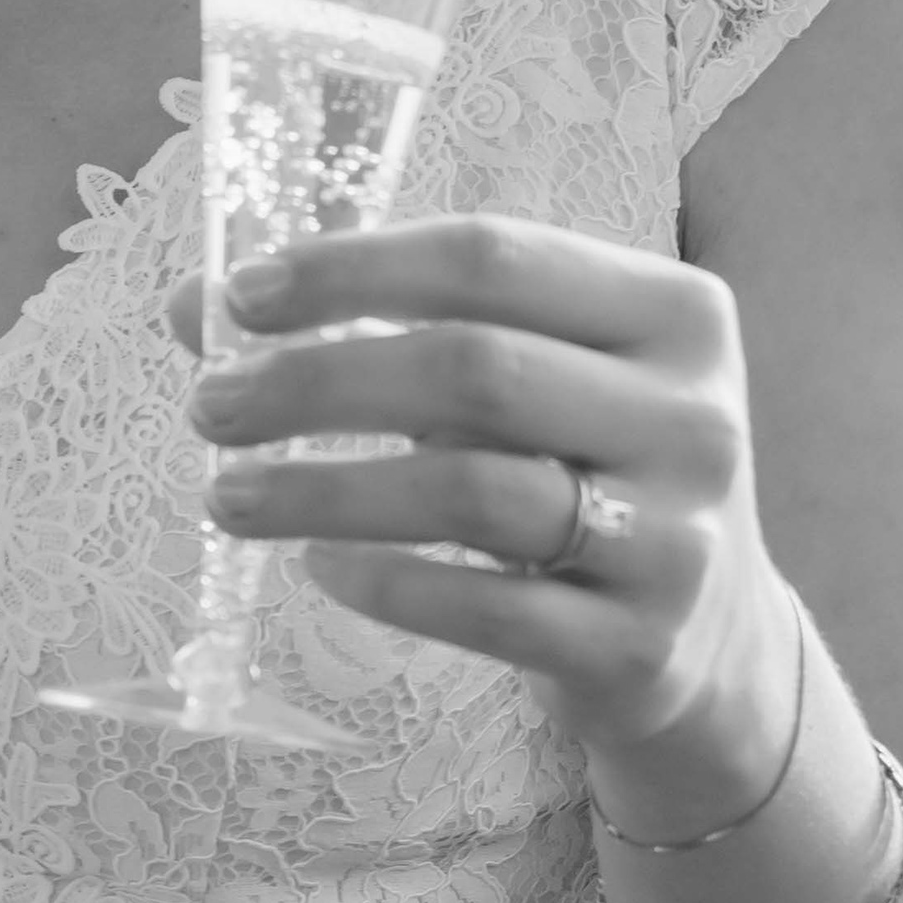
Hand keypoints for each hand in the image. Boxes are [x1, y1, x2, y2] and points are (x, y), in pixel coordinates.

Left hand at [182, 211, 796, 807]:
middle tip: (210, 406)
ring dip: (323, 492)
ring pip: (472, 493)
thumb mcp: (526, 380)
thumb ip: (387, 329)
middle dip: (318, 382)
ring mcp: (675, 536)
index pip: (492, 257)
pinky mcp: (638, 645)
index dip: (352, 270)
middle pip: (476, 369)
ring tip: (228, 497)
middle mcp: (692, 415)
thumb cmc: (581, 471)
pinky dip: (384, 584)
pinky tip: (320, 568)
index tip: (239, 297)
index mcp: (673, 312)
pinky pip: (484, 611)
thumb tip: (194, 307)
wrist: (708, 637)